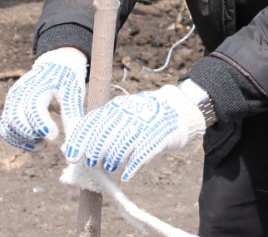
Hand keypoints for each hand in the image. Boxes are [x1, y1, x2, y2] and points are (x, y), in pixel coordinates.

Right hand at [0, 48, 86, 150]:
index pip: (34, 107)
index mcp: (40, 85)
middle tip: (48, 140)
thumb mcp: (74, 97)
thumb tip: (73, 153)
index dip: (42, 124)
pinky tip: (35, 142)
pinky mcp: (9, 108)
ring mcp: (12, 100)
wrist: (56, 65)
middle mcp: (21, 92)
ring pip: (8, 126)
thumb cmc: (68, 82)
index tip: (54, 136)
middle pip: (17, 118)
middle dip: (32, 134)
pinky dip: (17, 139)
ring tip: (43, 143)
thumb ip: (73, 122)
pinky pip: (5, 128)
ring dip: (24, 140)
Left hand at [64, 83, 205, 180]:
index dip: (79, 142)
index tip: (72, 157)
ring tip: (112, 166)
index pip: (92, 124)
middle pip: (103, 140)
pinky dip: (131, 168)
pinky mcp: (159, 137)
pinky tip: (127, 175)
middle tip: (94, 163)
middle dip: (95, 155)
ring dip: (112, 162)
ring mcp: (144, 126)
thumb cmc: (146, 113)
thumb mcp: (125, 110)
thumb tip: (75, 145)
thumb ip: (104, 124)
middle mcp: (129, 115)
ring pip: (119, 150)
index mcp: (118, 107)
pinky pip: (140, 157)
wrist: (180, 106)